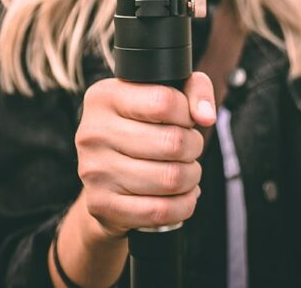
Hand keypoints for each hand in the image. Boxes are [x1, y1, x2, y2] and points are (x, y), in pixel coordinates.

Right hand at [75, 72, 215, 237]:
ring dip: (191, 177)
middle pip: (172, 143)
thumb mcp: (160, 93)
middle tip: (189, 148)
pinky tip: (181, 195)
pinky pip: (160, 211)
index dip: (187, 113)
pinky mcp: (102, 205)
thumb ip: (193, 89)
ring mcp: (95, 170)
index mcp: (105, 96)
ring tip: (185, 170)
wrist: (100, 171)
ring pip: (171, 179)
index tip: (185, 120)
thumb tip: (207, 116)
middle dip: (193, 147)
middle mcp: (94, 132)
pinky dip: (183, 205)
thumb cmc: (137, 125)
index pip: (163, 102)